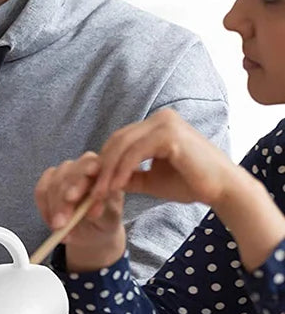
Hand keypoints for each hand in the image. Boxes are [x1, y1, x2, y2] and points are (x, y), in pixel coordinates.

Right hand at [34, 151, 125, 271]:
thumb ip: (104, 206)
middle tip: (61, 221)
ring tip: (59, 228)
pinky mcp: (48, 182)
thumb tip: (94, 206)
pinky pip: (40, 192)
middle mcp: (80, 165)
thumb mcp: (111, 215)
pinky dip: (45, 209)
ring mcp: (63, 173)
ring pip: (53, 184)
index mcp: (101, 167)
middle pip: (67, 174)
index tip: (73, 196)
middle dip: (63, 199)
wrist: (94, 231)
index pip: (89, 163)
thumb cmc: (106, 219)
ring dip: (54, 208)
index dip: (80, 177)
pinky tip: (52, 223)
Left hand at [90, 108, 240, 207]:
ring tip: (100, 194)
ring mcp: (165, 123)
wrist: (223, 190)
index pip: (120, 141)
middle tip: (90, 193)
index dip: (104, 163)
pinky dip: (123, 170)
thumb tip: (102, 181)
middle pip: (117, 140)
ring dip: (108, 172)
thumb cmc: (190, 184)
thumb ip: (129, 176)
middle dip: (101, 168)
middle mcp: (160, 118)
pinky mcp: (170, 134)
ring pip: (123, 145)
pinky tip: (116, 187)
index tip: (92, 187)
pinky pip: (136, 152)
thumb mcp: (151, 179)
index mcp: (156, 125)